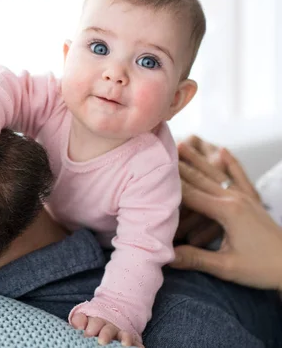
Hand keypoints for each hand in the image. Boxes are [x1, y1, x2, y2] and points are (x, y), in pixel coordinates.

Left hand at [70, 312, 142, 346]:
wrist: (109, 318)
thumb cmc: (92, 325)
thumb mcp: (84, 320)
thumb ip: (79, 320)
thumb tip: (78, 324)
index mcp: (97, 322)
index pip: (95, 322)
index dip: (91, 326)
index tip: (87, 333)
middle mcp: (110, 328)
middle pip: (109, 329)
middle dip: (106, 334)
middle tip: (101, 341)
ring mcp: (121, 334)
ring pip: (124, 335)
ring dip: (125, 338)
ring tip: (124, 344)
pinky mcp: (132, 340)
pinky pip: (136, 342)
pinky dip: (137, 345)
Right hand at [171, 141, 281, 290]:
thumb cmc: (262, 269)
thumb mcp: (226, 267)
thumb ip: (195, 259)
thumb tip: (165, 256)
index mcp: (226, 211)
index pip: (189, 193)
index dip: (168, 182)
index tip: (150, 171)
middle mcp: (234, 198)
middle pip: (199, 178)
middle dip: (178, 165)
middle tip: (160, 149)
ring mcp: (245, 198)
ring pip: (216, 174)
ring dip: (198, 158)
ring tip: (182, 143)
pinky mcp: (253, 201)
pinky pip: (239, 176)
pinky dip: (231, 163)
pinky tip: (222, 151)